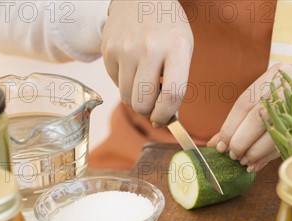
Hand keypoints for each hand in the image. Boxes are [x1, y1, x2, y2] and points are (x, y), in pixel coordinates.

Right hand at [101, 0, 192, 126]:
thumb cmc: (167, 28)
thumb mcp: (183, 49)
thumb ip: (177, 82)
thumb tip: (165, 117)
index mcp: (176, 47)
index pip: (173, 94)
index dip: (167, 115)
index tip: (164, 120)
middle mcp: (149, 48)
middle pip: (143, 102)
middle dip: (148, 112)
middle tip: (153, 107)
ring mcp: (125, 48)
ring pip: (127, 98)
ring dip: (136, 99)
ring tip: (144, 84)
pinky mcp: (108, 50)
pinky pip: (115, 84)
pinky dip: (125, 84)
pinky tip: (133, 67)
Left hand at [207, 60, 291, 171]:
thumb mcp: (278, 92)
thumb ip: (250, 113)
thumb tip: (218, 141)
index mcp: (275, 76)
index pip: (245, 103)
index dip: (230, 126)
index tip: (220, 144)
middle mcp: (291, 87)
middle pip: (257, 118)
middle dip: (241, 142)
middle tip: (233, 156)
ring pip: (273, 132)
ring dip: (255, 152)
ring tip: (246, 162)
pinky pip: (289, 141)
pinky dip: (270, 156)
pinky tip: (260, 163)